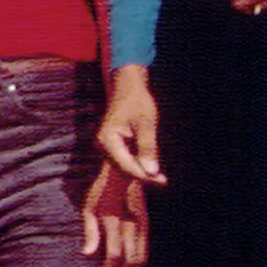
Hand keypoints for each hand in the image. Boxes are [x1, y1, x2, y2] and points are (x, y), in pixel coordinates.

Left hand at [82, 159, 154, 266]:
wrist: (124, 170)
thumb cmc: (101, 190)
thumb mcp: (89, 207)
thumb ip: (90, 232)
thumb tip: (86, 255)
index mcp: (113, 218)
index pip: (114, 253)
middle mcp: (130, 222)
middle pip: (130, 259)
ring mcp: (141, 223)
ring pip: (141, 257)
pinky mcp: (146, 223)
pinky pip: (145, 250)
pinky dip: (137, 261)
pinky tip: (126, 263)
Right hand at [96, 66, 162, 191]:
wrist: (127, 86)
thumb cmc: (137, 100)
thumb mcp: (146, 123)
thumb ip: (147, 147)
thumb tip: (151, 171)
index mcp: (107, 139)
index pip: (126, 165)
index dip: (144, 175)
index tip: (162, 180)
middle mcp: (102, 145)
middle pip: (124, 169)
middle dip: (143, 175)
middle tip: (164, 180)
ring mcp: (105, 146)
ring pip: (124, 166)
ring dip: (141, 171)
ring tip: (160, 176)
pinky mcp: (112, 145)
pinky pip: (125, 160)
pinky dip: (138, 164)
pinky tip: (152, 166)